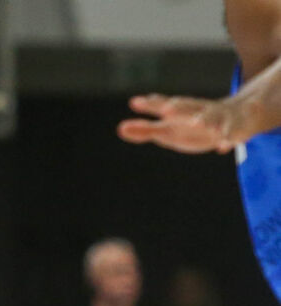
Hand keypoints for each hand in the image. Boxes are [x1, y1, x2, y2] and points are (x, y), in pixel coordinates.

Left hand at [118, 93, 255, 153]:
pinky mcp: (234, 130)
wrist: (241, 116)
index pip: (164, 105)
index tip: (135, 102)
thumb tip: (120, 129)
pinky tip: (222, 146)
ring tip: (199, 124)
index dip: (151, 104)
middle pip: (188, 108)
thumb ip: (146, 129)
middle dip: (177, 108)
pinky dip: (227, 139)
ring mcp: (218, 119)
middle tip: (166, 109)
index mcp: (182, 111)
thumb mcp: (171, 129)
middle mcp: (198, 111)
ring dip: (206, 121)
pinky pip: (231, 134)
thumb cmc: (195, 124)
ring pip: (212, 118)